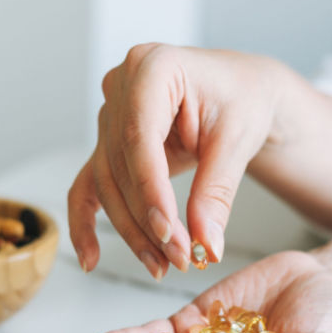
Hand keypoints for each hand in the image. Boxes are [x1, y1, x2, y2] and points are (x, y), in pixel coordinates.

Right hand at [68, 44, 284, 278]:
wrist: (241, 92)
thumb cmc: (243, 101)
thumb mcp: (237, 143)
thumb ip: (217, 193)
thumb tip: (205, 245)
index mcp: (153, 67)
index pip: (140, 138)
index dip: (151, 191)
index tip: (170, 233)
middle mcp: (121, 86)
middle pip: (120, 166)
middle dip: (147, 219)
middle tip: (177, 259)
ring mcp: (111, 114)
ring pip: (108, 182)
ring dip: (132, 229)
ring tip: (161, 264)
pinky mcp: (112, 142)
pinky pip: (91, 183)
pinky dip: (88, 221)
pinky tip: (91, 258)